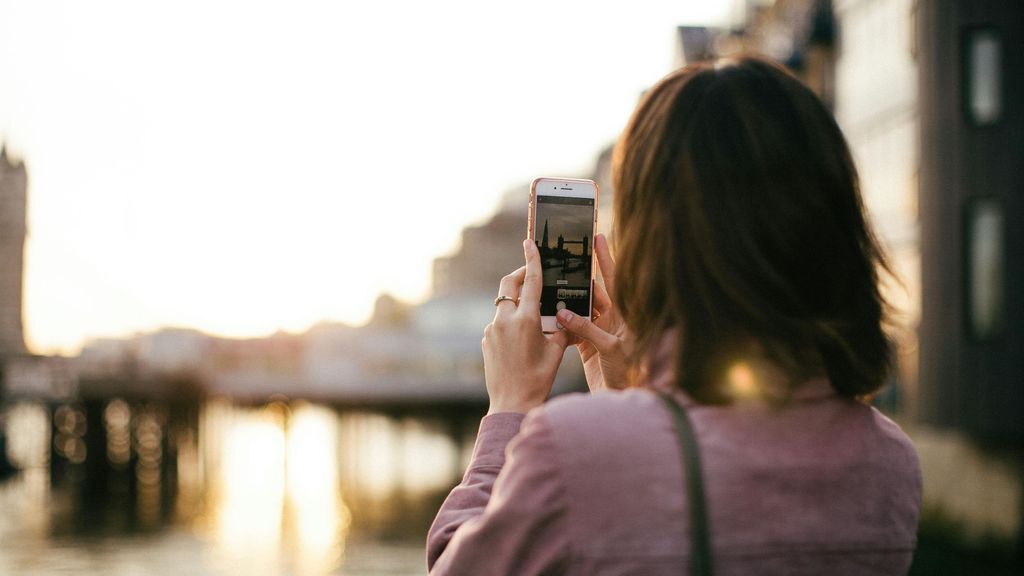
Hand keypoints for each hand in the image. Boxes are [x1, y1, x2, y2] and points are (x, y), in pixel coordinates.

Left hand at [482, 239, 570, 413]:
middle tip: (531, 274)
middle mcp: (505, 321)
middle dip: (520, 275)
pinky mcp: (486, 339)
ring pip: (504, 305)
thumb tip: (564, 313)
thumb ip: (561, 326)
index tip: (529, 242)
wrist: (511, 402)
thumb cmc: (539, 378)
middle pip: (509, 285)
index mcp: (527, 320)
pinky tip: (521, 338)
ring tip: (534, 316)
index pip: (531, 281)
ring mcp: (492, 330)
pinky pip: (499, 322)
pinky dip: (510, 321)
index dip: (532, 259)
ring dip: (517, 303)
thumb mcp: (557, 350)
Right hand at [555, 234, 631, 391]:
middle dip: (579, 278)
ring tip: (551, 287)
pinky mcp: (589, 346)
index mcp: (625, 314)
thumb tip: (564, 313)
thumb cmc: (629, 374)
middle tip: (563, 260)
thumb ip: (588, 330)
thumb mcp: (611, 349)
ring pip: (580, 310)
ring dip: (567, 302)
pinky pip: (572, 329)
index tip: (598, 236)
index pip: (616, 279)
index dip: (607, 258)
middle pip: (594, 292)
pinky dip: (562, 325)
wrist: (624, 400)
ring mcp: (600, 331)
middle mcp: (613, 319)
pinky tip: (550, 318)